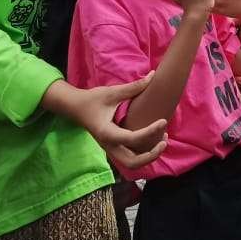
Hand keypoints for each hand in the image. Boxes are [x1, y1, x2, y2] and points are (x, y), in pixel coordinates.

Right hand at [42, 77, 167, 169]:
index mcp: (107, 132)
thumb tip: (152, 75)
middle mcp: (108, 145)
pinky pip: (131, 157)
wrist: (76, 108)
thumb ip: (133, 87)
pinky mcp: (114, 148)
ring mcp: (111, 149)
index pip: (132, 139)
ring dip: (149, 157)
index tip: (163, 121)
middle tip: (164, 140)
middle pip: (132, 163)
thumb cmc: (92, 99)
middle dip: (151, 155)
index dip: (150, 132)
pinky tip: (154, 140)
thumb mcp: (111, 92)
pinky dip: (144, 154)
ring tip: (162, 141)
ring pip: (132, 164)